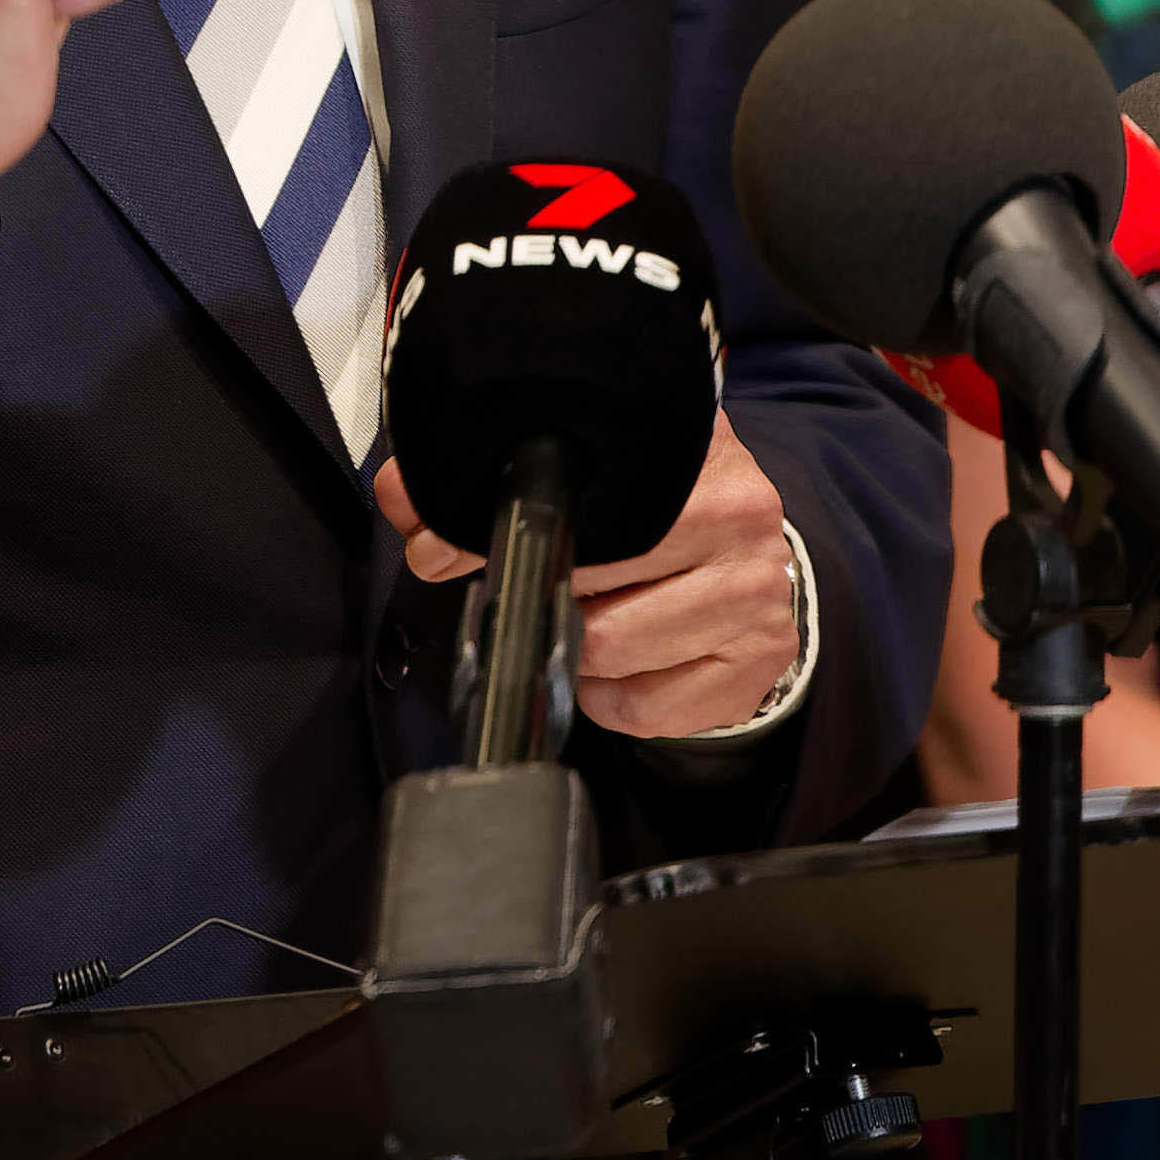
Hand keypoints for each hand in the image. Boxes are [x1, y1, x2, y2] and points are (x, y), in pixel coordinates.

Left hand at [372, 416, 802, 739]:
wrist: (741, 540)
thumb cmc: (650, 503)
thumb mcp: (581, 463)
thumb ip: (482, 469)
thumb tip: (401, 496)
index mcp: (696, 451)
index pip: (579, 502)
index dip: (501, 532)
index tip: (443, 551)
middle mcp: (743, 519)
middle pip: (591, 586)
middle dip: (536, 593)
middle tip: (517, 588)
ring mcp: (758, 596)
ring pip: (611, 651)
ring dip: (577, 647)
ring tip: (584, 614)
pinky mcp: (759, 663)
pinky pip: (646, 708)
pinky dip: (612, 696)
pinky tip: (620, 658)